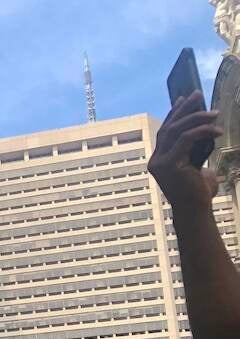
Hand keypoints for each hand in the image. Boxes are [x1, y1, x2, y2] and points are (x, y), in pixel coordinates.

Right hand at [149, 92, 223, 211]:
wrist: (196, 210)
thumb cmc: (199, 192)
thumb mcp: (198, 166)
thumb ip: (196, 151)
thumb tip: (205, 134)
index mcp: (159, 160)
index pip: (166, 131)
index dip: (175, 113)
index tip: (184, 98)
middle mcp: (156, 160)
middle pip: (169, 127)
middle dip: (183, 109)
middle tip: (197, 94)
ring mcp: (160, 163)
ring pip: (175, 130)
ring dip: (196, 118)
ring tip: (214, 113)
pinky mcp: (169, 164)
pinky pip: (185, 139)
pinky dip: (201, 131)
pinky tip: (216, 131)